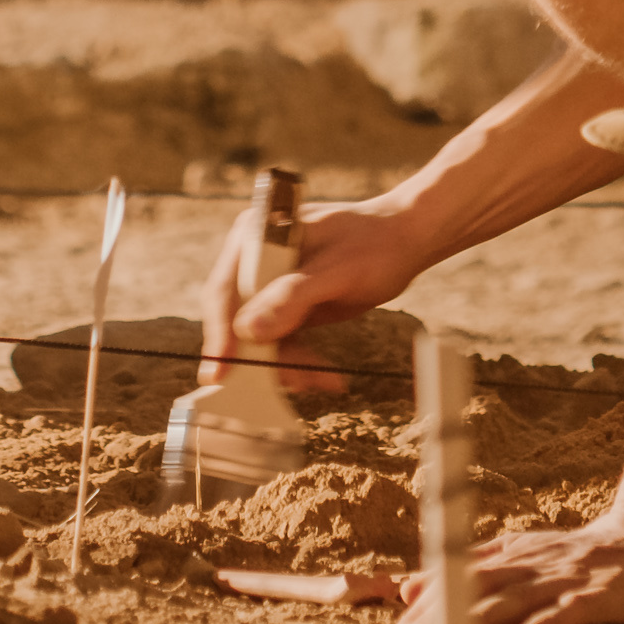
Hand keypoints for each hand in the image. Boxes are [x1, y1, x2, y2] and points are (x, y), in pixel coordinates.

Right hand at [196, 195, 432, 395]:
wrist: (403, 241)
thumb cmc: (373, 244)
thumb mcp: (335, 270)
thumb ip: (292, 296)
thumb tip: (250, 330)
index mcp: (255, 237)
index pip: (225, 291)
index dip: (220, 333)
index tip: (220, 371)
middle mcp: (253, 259)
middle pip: (236, 318)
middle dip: (259, 356)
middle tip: (283, 385)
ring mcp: (268, 283)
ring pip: (258, 337)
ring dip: (284, 364)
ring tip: (318, 380)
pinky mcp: (285, 304)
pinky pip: (280, 340)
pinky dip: (298, 360)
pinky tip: (323, 375)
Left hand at [425, 509, 623, 623]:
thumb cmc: (587, 554)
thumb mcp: (528, 553)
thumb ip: (476, 567)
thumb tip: (413, 588)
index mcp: (518, 554)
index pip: (466, 570)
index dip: (434, 591)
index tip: (402, 611)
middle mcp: (538, 563)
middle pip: (483, 583)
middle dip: (444, 609)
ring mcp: (571, 578)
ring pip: (520, 597)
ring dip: (481, 617)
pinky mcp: (606, 595)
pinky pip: (576, 608)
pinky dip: (553, 619)